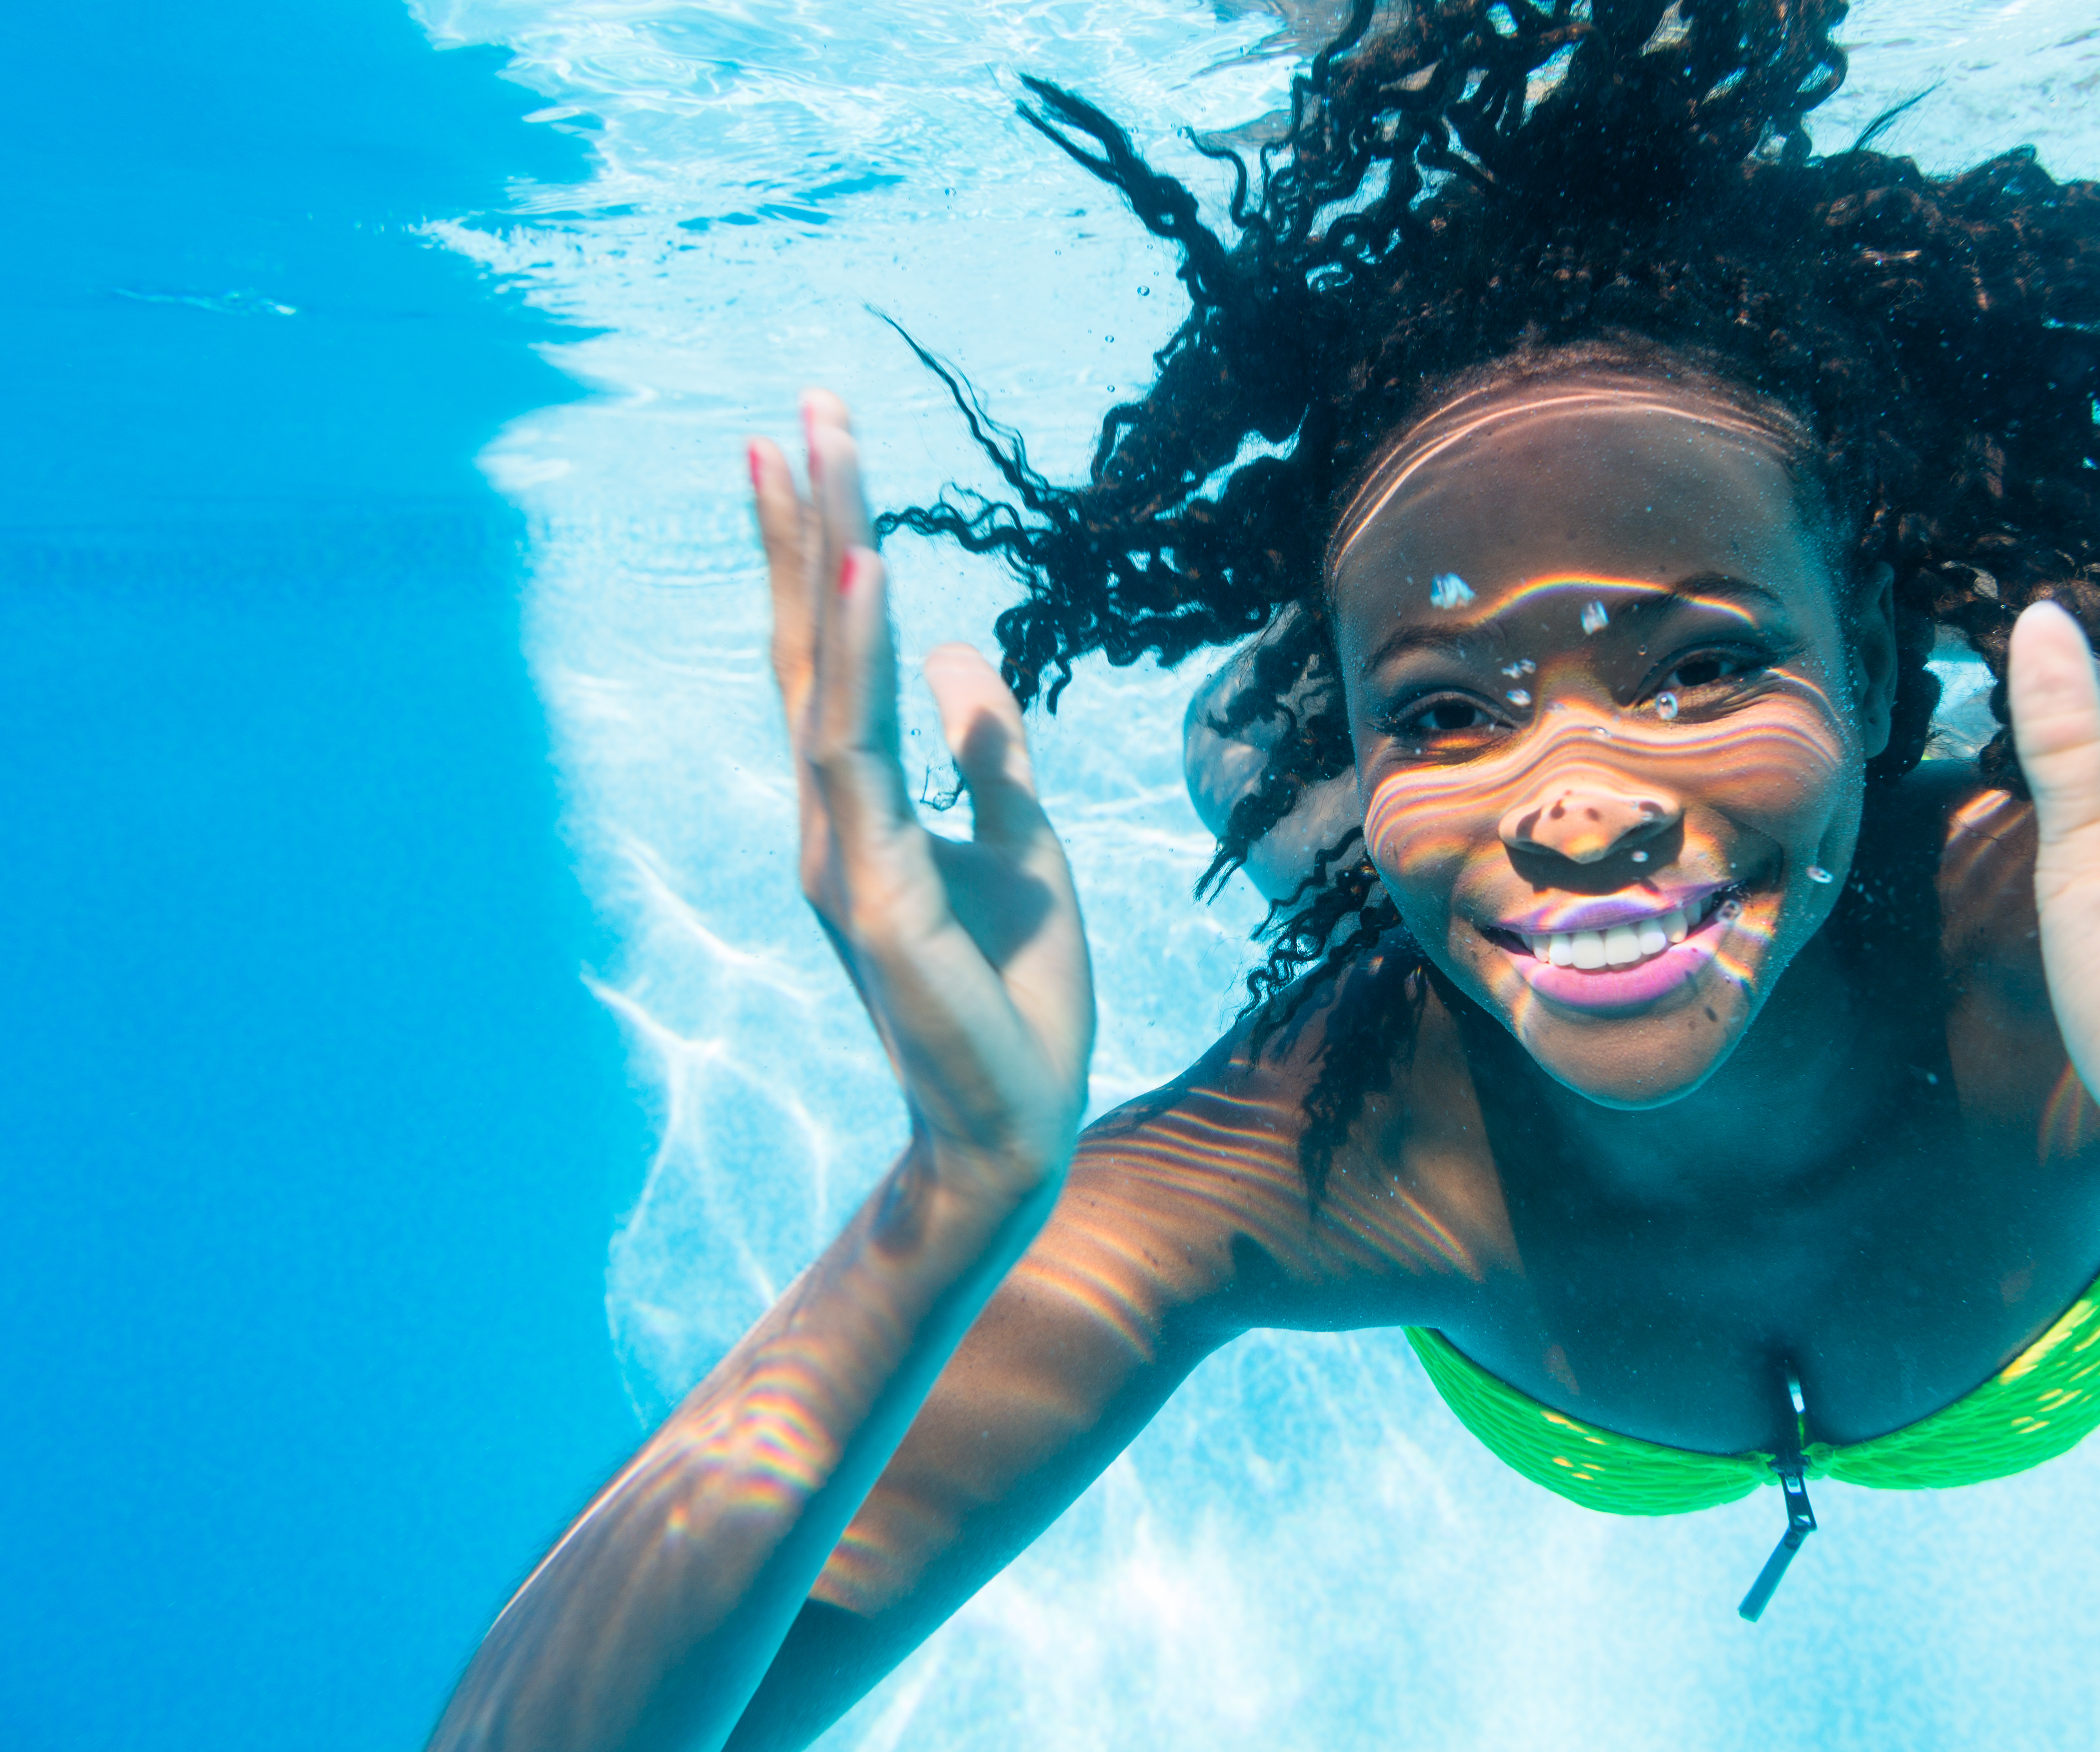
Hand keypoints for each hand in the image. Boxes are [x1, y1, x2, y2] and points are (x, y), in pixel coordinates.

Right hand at [750, 391, 1092, 1196]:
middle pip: (812, 645)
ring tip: (820, 452)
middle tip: (805, 408)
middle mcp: (831, 819)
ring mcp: (841, 854)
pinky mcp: (875, 894)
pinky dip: (865, 660)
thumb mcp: (1023, 842)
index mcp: (862, 807)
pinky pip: (862, 756)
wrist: (1017, 1123)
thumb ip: (988, 754)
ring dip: (825, 560)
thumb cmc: (1015, 993)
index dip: (818, 554)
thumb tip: (962, 656)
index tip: (810, 450)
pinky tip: (875, 576)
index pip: (829, 658)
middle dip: (809, 523)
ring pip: (822, 680)